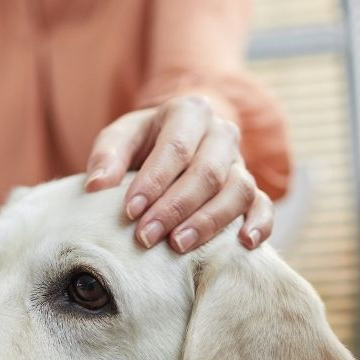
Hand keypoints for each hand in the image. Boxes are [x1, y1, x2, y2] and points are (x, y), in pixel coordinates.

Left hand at [84, 95, 272, 252]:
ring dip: (209, 221)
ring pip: (238, 190)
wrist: (174, 144)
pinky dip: (260, 224)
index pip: (177, 147)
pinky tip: (245, 244)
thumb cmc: (143, 142)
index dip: (154, 181)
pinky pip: (263, 204)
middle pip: (208, 172)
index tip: (130, 211)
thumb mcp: (120, 138)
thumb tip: (95, 186)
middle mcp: (221, 133)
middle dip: (175, 208)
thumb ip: (106, 156)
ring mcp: (240, 161)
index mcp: (189, 112)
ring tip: (178, 246)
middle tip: (146, 237)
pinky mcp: (251, 188)